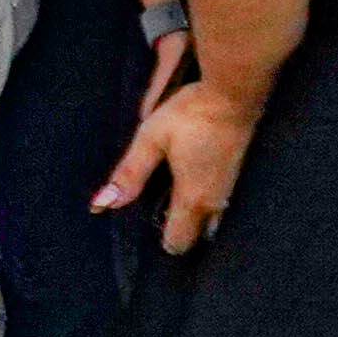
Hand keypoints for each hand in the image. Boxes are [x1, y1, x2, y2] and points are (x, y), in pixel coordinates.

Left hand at [101, 77, 260, 251]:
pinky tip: (188, 179)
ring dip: (191, 216)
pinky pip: (219, 204)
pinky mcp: (237, 175)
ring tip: (168, 193)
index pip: (179, 242)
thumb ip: (129, 175)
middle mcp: (215, 201)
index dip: (161, 239)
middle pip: (196, 235)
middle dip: (177, 229)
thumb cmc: (189, 115)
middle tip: (154, 206)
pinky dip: (203, 203)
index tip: (145, 223)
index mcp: (193, 199)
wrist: (233, 94)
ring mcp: (231, 189)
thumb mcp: (150, 140)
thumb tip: (101, 206)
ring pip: (210, 220)